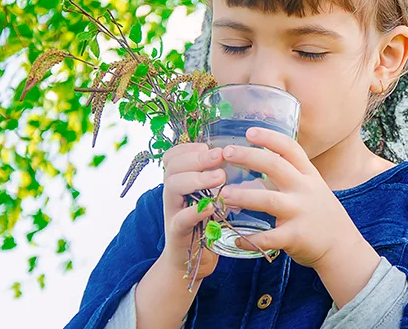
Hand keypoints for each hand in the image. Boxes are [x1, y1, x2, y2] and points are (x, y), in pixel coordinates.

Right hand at [159, 143, 226, 280]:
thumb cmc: (205, 222)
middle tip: (220, 156)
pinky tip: (210, 207)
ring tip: (220, 178)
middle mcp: (172, 193)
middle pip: (173, 166)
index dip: (189, 147)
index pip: (173, 155)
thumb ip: (213, 176)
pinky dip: (194, 212)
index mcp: (179, 180)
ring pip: (173, 186)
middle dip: (198, 158)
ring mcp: (173, 213)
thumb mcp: (208, 195)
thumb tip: (234, 152)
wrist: (192, 261)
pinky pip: (180, 219)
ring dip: (197, 179)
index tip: (209, 145)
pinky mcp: (177, 233)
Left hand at [217, 127, 373, 271]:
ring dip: (244, 196)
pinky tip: (236, 238)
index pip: (290, 149)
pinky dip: (251, 239)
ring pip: (269, 200)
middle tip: (226, 153)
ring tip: (223, 194)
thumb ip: (289, 176)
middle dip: (249, 157)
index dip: (270, 138)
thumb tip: (256, 163)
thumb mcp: (312, 188)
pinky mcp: (296, 237)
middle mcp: (305, 189)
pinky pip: (269, 238)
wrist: (342, 247)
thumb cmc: (321, 215)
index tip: (249, 131)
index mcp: (309, 175)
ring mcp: (301, 213)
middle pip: (276, 166)